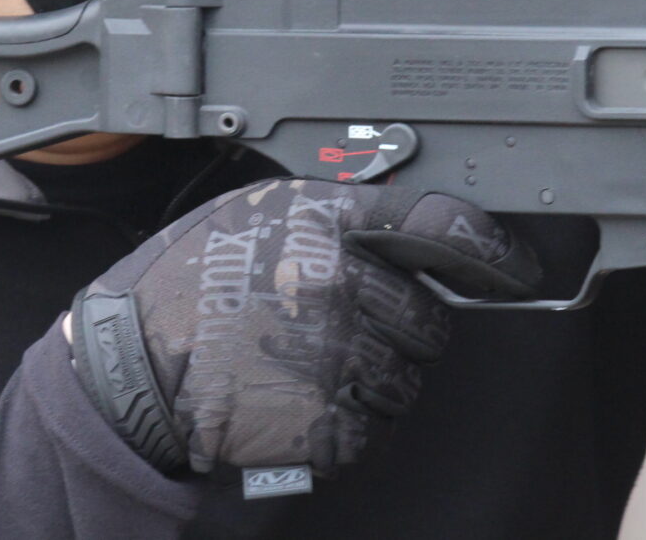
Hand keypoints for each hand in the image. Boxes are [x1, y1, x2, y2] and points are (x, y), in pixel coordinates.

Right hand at [68, 177, 539, 475]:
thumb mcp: (252, 215)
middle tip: (335, 330)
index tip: (516, 266)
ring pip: (406, 380)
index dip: (491, 248)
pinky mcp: (327, 423)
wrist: (129, 371)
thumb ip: (327, 215)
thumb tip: (400, 227)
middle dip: (397, 330)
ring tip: (305, 367)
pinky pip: (374, 430)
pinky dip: (346, 426)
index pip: (439, 225)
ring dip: (372, 381)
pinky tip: (297, 403)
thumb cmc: (184, 287)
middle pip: (428, 319)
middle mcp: (337, 282)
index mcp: (321, 222)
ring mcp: (333, 355)